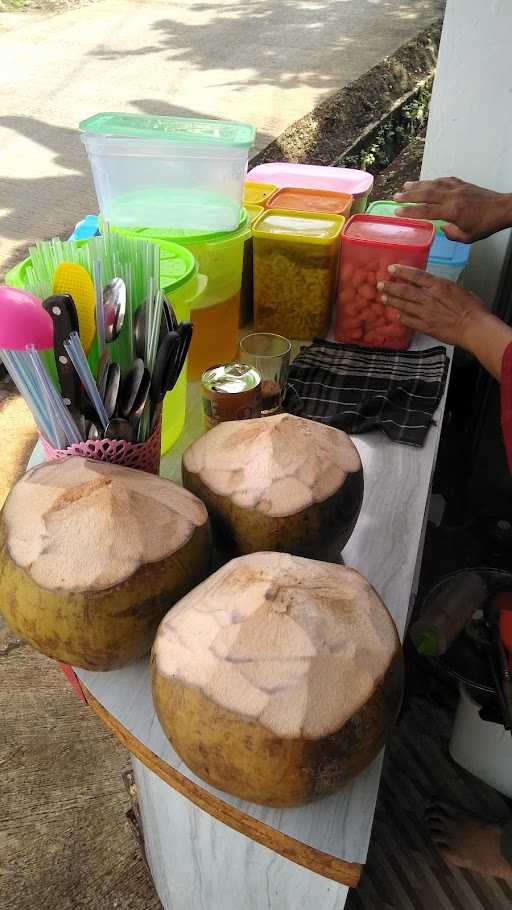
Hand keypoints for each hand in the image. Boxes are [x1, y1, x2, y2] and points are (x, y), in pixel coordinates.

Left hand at [378, 266, 486, 346]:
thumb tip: (435, 287)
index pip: (416, 275)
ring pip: (403, 305)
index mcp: (439, 286)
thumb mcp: (458, 290)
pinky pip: (409, 321)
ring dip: (392, 301)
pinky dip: (401, 317)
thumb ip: (443, 288)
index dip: (402, 272)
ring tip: (383, 298)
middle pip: (405, 290)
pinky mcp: (425, 326)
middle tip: (380, 284)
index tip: (391, 269)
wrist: (473, 327)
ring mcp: (425, 312)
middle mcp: (429, 298)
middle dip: (391, 287)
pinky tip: (396, 316)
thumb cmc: (472, 308)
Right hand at [393, 177, 511, 242]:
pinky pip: (444, 180)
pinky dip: (433, 181)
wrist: (501, 209)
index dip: (410, 211)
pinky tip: (427, 182)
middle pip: (425, 194)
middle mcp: (452, 197)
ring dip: (418, 185)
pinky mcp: (462, 184)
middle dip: (408, 195)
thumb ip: (451, 234)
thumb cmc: (485, 225)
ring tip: (405, 186)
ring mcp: (457, 188)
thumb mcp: (466, 237)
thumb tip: (441, 229)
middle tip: (395, 196)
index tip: (397, 211)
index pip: (426, 210)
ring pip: (433, 184)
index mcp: (452, 211)